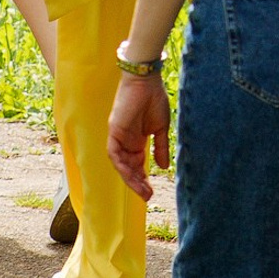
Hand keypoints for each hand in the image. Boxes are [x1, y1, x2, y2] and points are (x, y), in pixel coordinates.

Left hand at [108, 72, 171, 201]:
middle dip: (137, 183)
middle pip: (128, 168)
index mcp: (137, 140)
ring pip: (121, 164)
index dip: (143, 179)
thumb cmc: (154, 100)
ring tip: (142, 189)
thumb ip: (161, 148)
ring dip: (130, 178)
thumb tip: (164, 167)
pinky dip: (121, 165)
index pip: (137, 165)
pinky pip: (114, 153)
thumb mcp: (161, 129)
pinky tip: (132, 174)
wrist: (147, 81)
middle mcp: (126, 141)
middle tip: (148, 196)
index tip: (151, 191)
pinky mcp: (114, 131)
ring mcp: (119, 137)